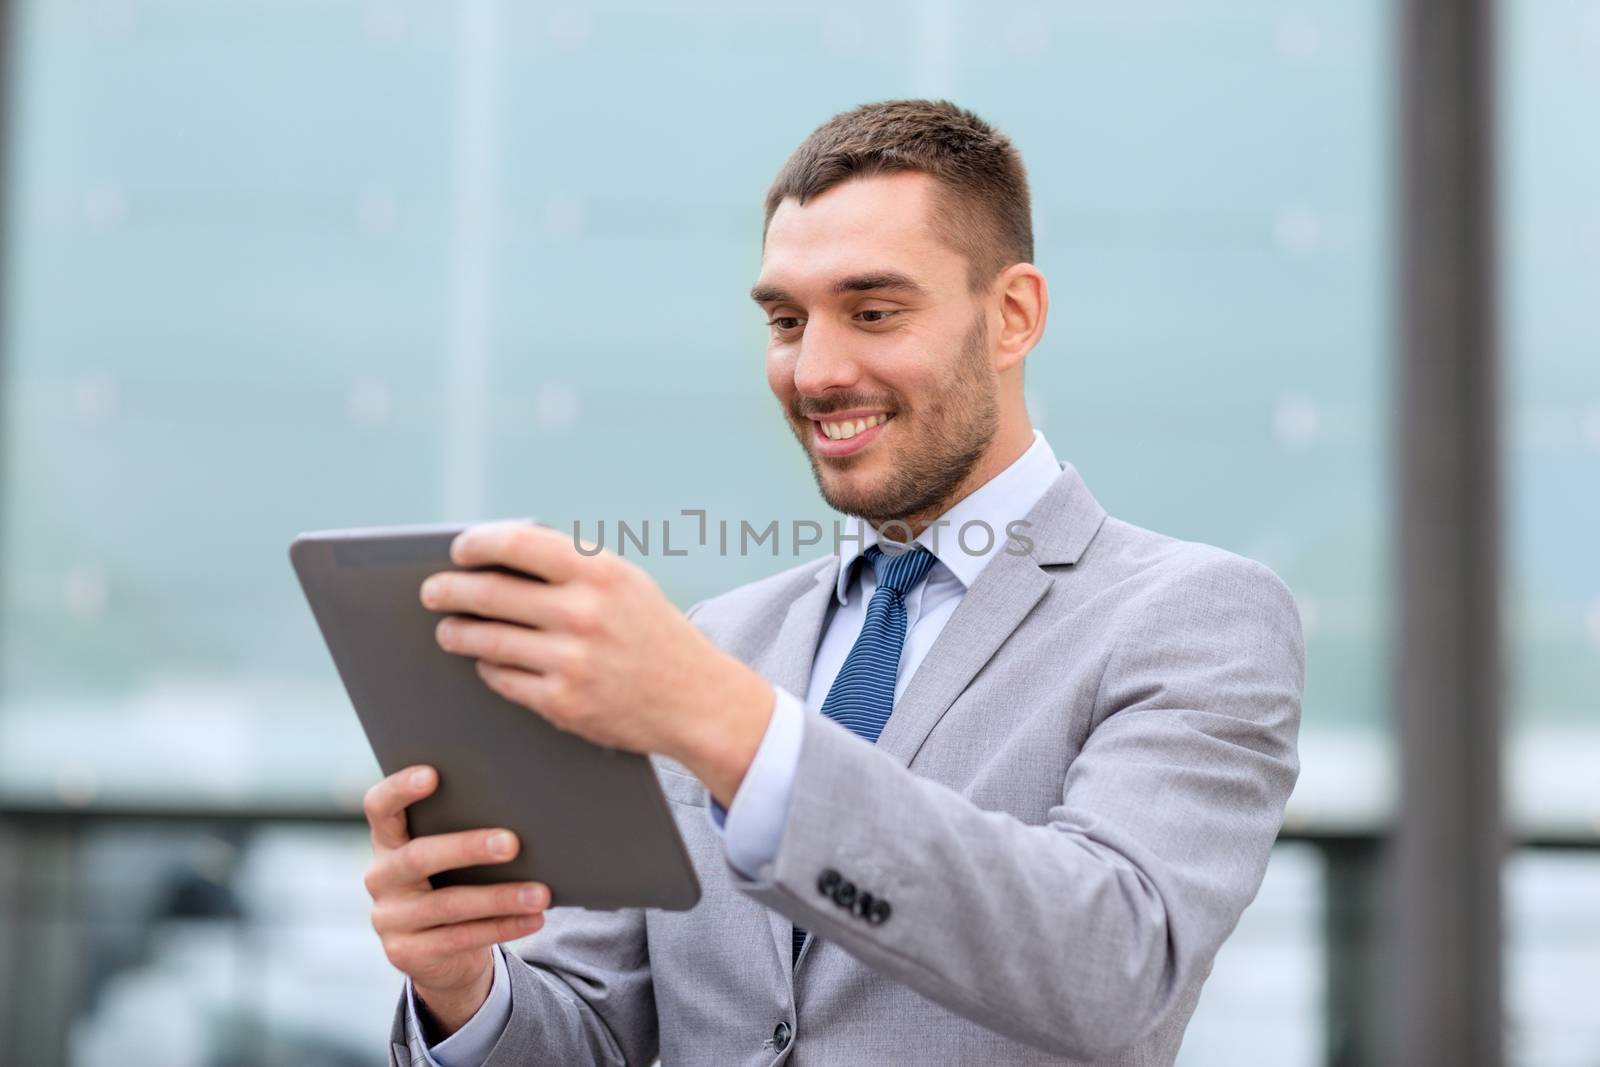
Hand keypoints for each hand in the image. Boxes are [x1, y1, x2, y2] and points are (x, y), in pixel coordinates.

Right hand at [362, 765, 549, 1036]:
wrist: (442, 954)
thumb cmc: (455, 883)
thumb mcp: (451, 858)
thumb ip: (463, 832)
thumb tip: (526, 812)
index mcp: (387, 842)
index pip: (380, 807)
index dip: (400, 789)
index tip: (434, 774)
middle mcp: (380, 877)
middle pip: (419, 856)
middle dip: (468, 848)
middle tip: (512, 843)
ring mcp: (389, 919)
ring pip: (448, 904)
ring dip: (500, 897)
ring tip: (541, 893)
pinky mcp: (406, 954)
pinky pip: (461, 938)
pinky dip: (503, 926)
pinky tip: (534, 918)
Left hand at [420, 520, 774, 806]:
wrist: (696, 700)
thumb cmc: (652, 633)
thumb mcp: (624, 584)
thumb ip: (570, 567)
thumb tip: (497, 556)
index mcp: (599, 573)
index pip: (518, 543)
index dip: (478, 544)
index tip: (458, 551)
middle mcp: (584, 614)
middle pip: (491, 593)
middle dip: (450, 590)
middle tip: (432, 591)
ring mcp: (571, 661)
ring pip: (487, 640)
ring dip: (458, 632)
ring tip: (448, 629)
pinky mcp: (562, 702)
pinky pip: (503, 678)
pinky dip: (488, 666)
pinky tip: (486, 659)